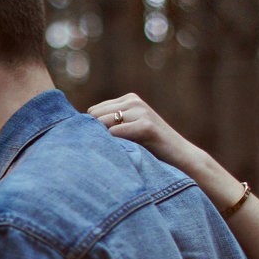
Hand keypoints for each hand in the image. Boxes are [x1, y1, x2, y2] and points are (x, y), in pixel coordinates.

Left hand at [88, 93, 203, 172]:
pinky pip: (115, 134)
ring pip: (102, 123)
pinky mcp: (146, 126)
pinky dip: (114, 146)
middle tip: (104, 152)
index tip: (99, 145)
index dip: (92, 130)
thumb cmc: (152, 150)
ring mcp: (141, 111)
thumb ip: (110, 126)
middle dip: (94, 134)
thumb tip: (76, 131)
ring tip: (115, 154)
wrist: (182, 158)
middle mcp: (134, 101)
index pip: (92, 111)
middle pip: (94, 116)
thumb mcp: (129, 132)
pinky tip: (123, 154)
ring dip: (103, 141)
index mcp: (129, 100)